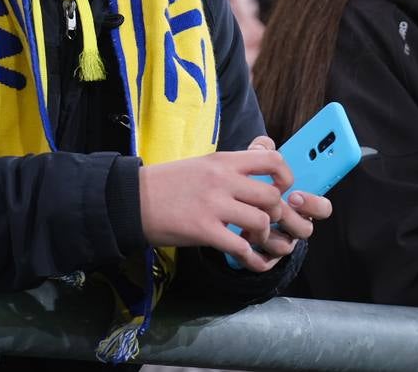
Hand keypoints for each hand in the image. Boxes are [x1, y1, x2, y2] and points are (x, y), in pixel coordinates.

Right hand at [139, 136, 293, 272]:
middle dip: (277, 214)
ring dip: (264, 236)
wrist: (132, 199)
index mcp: (223, 160)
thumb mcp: (203, 163)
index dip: (285, 177)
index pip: (271, 158)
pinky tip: (249, 260)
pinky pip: (241, 248)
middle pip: (272, 196)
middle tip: (267, 221)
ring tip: (253, 239)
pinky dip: (252, 258)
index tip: (280, 190)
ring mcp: (213, 205)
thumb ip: (232, 165)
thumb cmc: (168, 183)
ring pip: (261, 221)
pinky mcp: (203, 230)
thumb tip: (262, 158)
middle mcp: (222, 179)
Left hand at [242, 137, 333, 260]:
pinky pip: (264, 262)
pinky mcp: (262, 256)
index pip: (321, 207)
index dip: (313, 203)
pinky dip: (254, 253)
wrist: (216, 208)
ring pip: (286, 246)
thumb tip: (263, 144)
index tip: (295, 194)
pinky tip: (240, 237)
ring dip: (270, 235)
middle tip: (273, 209)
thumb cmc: (243, 186)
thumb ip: (260, 152)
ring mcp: (279, 241)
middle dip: (291, 218)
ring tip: (250, 222)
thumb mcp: (250, 164)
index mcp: (298, 202)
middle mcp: (293, 223)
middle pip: (306, 229)